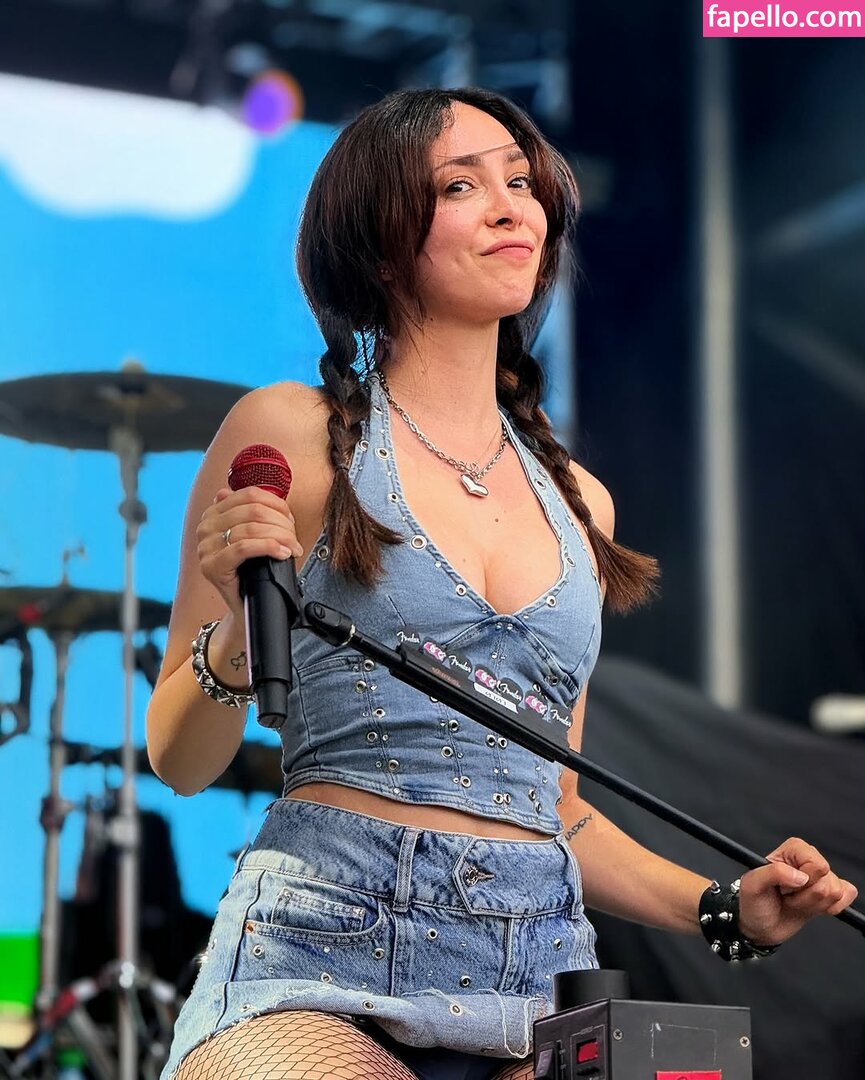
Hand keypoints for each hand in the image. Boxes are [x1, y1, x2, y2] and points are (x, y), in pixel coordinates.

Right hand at [196, 486, 303, 616]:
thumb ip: (258, 513)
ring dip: (280, 536)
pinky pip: (243, 548)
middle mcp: (205, 527)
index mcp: (214, 513)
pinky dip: (268, 547)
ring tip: (293, 548)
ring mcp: (205, 547)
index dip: (277, 504)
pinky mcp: (211, 566)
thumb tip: (272, 495)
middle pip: (253, 510)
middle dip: (281, 523)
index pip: (250, 495)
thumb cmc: (254, 570)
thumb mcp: (256, 536)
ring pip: (251, 528)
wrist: (246, 606)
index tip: (291, 520)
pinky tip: (282, 554)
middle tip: (294, 539)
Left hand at [737, 836, 857, 945]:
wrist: (760, 926)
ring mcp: (821, 877)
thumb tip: (800, 876)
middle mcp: (809, 860)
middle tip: (787, 896)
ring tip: (794, 901)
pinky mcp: (830, 893)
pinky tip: (810, 907)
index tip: (785, 888)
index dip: (803, 882)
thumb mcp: (753, 885)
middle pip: (828, 881)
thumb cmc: (754, 903)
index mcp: (793, 850)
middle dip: (806, 896)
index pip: (817, 864)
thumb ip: (774, 873)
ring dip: (812, 905)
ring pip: (836, 893)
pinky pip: (847, 897)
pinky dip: (829, 909)